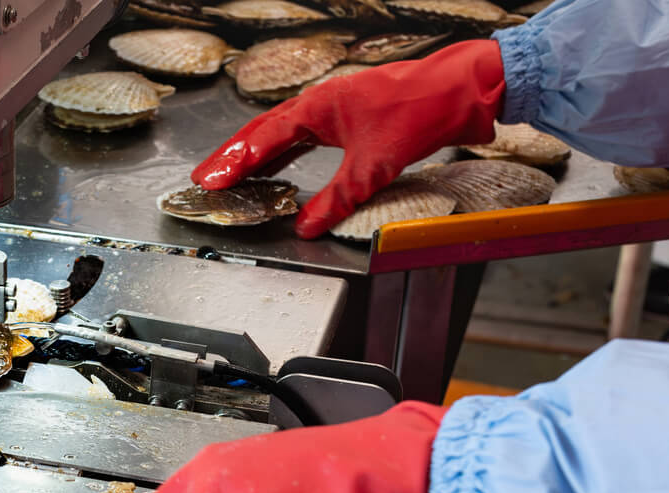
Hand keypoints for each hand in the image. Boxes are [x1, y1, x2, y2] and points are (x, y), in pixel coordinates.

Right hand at [195, 40, 505, 238]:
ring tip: (232, 173)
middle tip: (206, 177)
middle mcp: (321, 104)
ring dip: (257, 153)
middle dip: (234, 155)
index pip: (264, 138)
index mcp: (317, 107)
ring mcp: (336, 109)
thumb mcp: (373, 166)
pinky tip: (280, 166)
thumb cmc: (420, 111)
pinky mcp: (352, 117)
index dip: (234, 162)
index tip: (210, 181)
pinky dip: (285, 152)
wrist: (462, 91)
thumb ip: (336, 198)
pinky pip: (305, 135)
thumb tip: (306, 225)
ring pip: (283, 132)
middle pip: (264, 131)